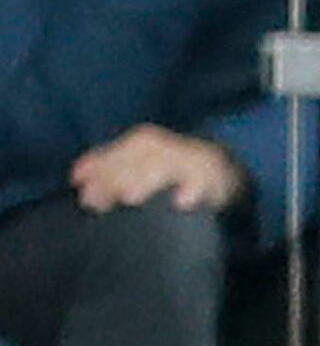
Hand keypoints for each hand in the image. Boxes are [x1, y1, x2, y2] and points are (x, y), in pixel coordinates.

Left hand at [70, 126, 238, 212]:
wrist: (218, 166)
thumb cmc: (170, 168)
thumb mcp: (138, 161)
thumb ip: (108, 166)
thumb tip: (75, 176)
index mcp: (142, 142)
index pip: (114, 154)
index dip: (95, 168)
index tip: (76, 184)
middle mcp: (163, 148)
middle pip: (133, 163)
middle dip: (112, 181)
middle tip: (94, 203)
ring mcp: (187, 162)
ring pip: (162, 171)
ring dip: (146, 183)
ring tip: (130, 198)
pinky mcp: (210, 180)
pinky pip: (201, 186)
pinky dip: (192, 193)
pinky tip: (181, 203)